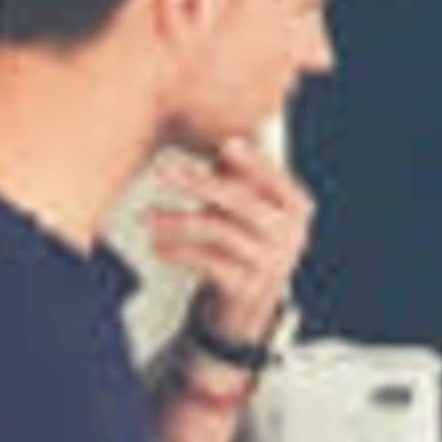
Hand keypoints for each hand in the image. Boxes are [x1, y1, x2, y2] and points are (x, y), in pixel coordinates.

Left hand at [146, 136, 313, 341]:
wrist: (249, 304)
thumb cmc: (245, 243)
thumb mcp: (247, 208)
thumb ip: (238, 176)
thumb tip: (219, 137)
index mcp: (295, 209)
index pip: (274, 179)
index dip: (252, 162)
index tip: (226, 144)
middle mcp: (289, 235)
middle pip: (243, 202)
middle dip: (200, 183)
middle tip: (164, 171)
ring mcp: (270, 263)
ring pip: (220, 232)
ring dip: (177, 221)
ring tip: (147, 218)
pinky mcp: (247, 287)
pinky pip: (208, 263)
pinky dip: (179, 253)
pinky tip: (159, 248)